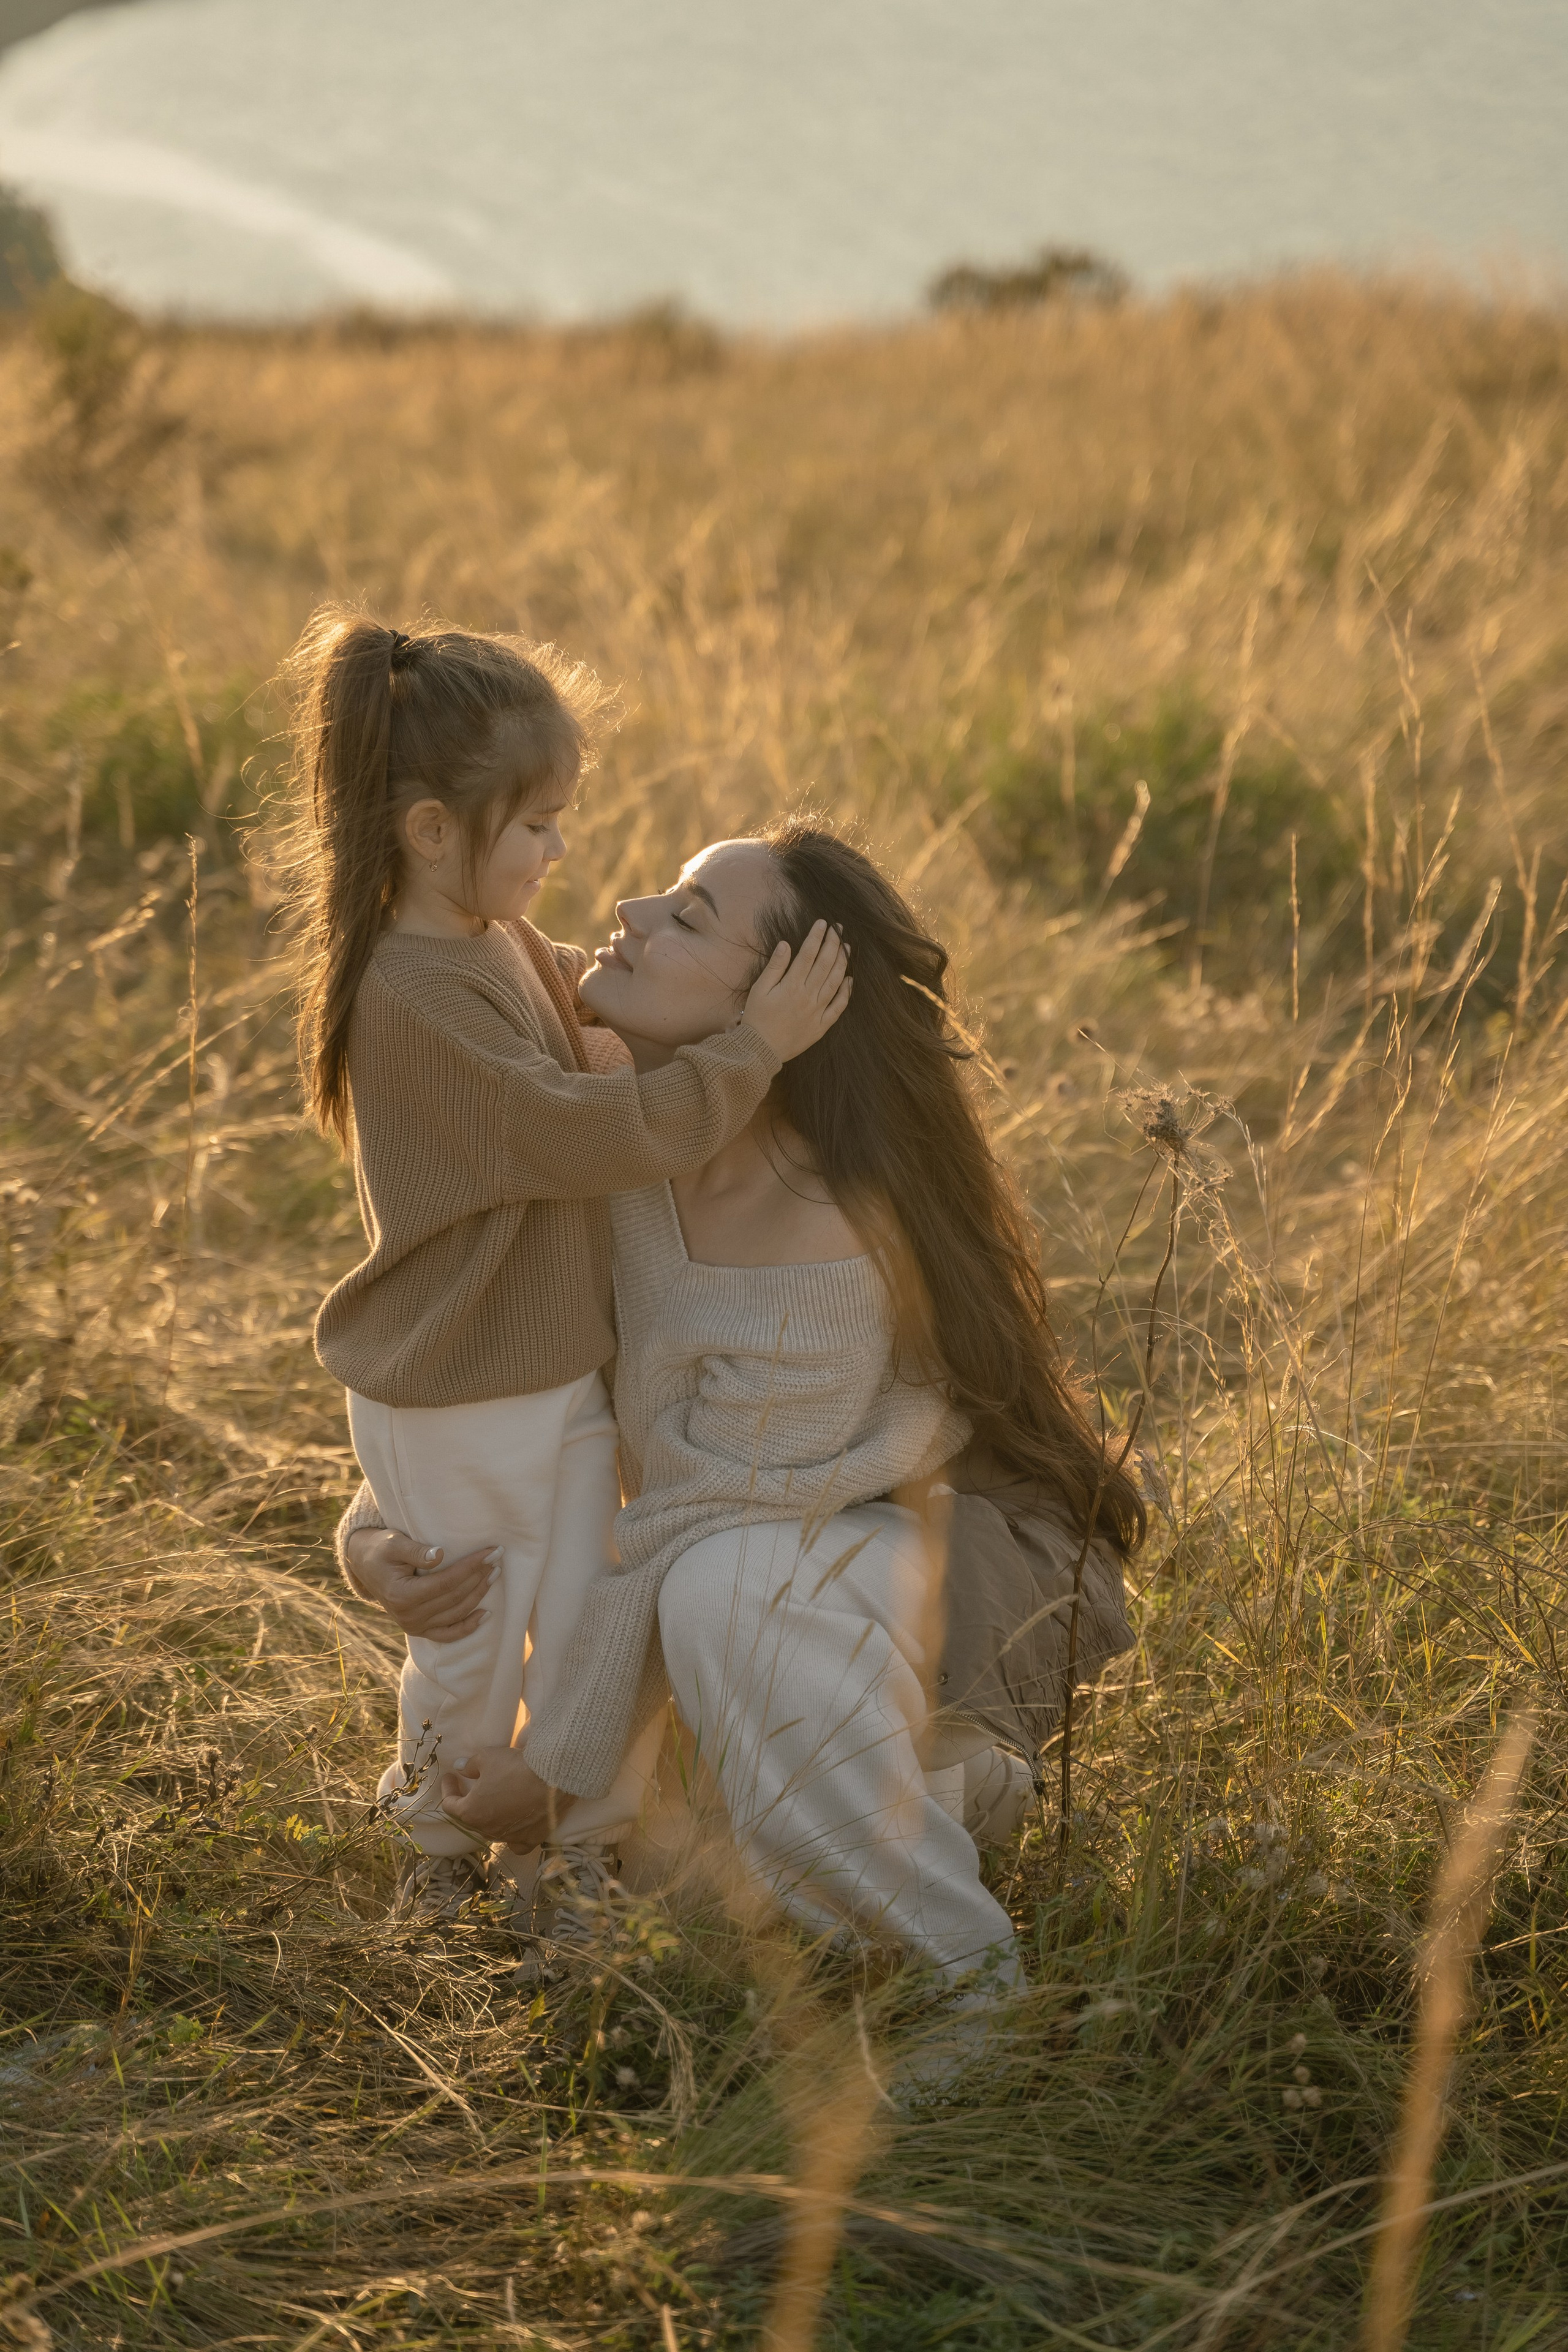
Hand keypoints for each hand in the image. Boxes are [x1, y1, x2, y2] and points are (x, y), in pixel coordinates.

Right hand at [344, 1525, 497, 1641]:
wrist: (365, 1565)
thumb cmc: (381, 1549)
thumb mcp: (393, 1543)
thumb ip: (416, 1551)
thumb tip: (439, 1555)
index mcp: (402, 1595)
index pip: (447, 1581)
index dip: (471, 1567)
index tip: (491, 1551)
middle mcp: (409, 1617)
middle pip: (455, 1597)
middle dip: (480, 1576)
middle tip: (497, 1557)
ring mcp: (414, 1626)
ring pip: (456, 1613)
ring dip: (479, 1595)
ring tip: (495, 1574)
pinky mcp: (419, 1630)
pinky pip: (447, 1634)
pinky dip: (468, 1627)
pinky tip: (486, 1615)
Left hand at [441, 1744, 560, 1850]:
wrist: (552, 1778)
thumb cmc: (515, 1767)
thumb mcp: (487, 1758)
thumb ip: (470, 1765)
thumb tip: (460, 1768)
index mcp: (471, 1812)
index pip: (450, 1804)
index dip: (448, 1789)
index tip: (451, 1777)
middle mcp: (487, 1830)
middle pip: (470, 1818)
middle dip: (467, 1801)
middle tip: (470, 1785)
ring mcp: (509, 1838)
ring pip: (491, 1830)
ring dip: (489, 1816)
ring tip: (493, 1801)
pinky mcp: (529, 1840)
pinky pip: (515, 1843)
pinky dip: (511, 1836)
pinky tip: (513, 1827)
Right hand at [741, 919, 850, 1062]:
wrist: (761, 1049)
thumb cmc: (757, 1018)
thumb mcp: (759, 989)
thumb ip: (775, 966)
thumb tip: (786, 944)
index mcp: (791, 986)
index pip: (808, 954)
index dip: (817, 936)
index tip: (823, 923)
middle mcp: (808, 996)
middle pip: (825, 964)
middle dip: (833, 943)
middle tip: (838, 928)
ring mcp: (817, 1011)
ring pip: (835, 982)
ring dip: (842, 962)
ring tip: (846, 947)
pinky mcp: (822, 1025)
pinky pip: (838, 1007)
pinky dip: (846, 992)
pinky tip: (850, 979)